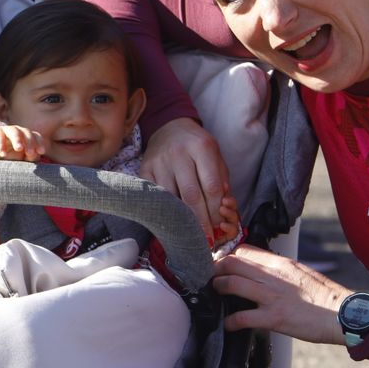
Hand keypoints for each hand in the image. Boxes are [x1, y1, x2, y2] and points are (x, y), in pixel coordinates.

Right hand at [0, 125, 48, 161]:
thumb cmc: (10, 160)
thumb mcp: (21, 160)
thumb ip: (30, 156)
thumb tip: (35, 154)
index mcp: (26, 137)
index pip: (36, 136)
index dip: (39, 142)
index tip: (41, 152)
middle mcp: (17, 131)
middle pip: (26, 132)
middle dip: (30, 142)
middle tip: (30, 152)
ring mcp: (5, 131)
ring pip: (14, 131)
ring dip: (17, 139)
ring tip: (19, 149)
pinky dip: (1, 144)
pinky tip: (3, 154)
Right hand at [142, 117, 236, 241]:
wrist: (169, 127)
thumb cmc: (197, 147)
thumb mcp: (215, 156)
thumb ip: (222, 180)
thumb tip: (223, 208)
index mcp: (202, 147)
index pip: (211, 187)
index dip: (216, 211)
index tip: (218, 226)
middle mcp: (179, 153)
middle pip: (192, 196)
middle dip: (200, 221)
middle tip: (206, 239)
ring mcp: (159, 161)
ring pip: (172, 199)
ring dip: (182, 220)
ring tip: (190, 234)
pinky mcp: (144, 169)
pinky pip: (155, 197)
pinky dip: (164, 211)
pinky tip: (172, 222)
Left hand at [212, 244, 350, 342]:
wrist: (343, 313)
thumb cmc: (324, 296)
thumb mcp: (301, 273)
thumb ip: (280, 270)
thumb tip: (262, 272)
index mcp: (280, 263)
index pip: (244, 250)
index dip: (227, 256)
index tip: (220, 264)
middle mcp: (273, 275)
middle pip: (232, 262)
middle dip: (215, 269)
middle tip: (210, 277)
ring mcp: (272, 296)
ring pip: (232, 283)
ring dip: (217, 288)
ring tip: (214, 294)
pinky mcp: (274, 317)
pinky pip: (242, 317)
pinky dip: (229, 321)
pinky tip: (227, 325)